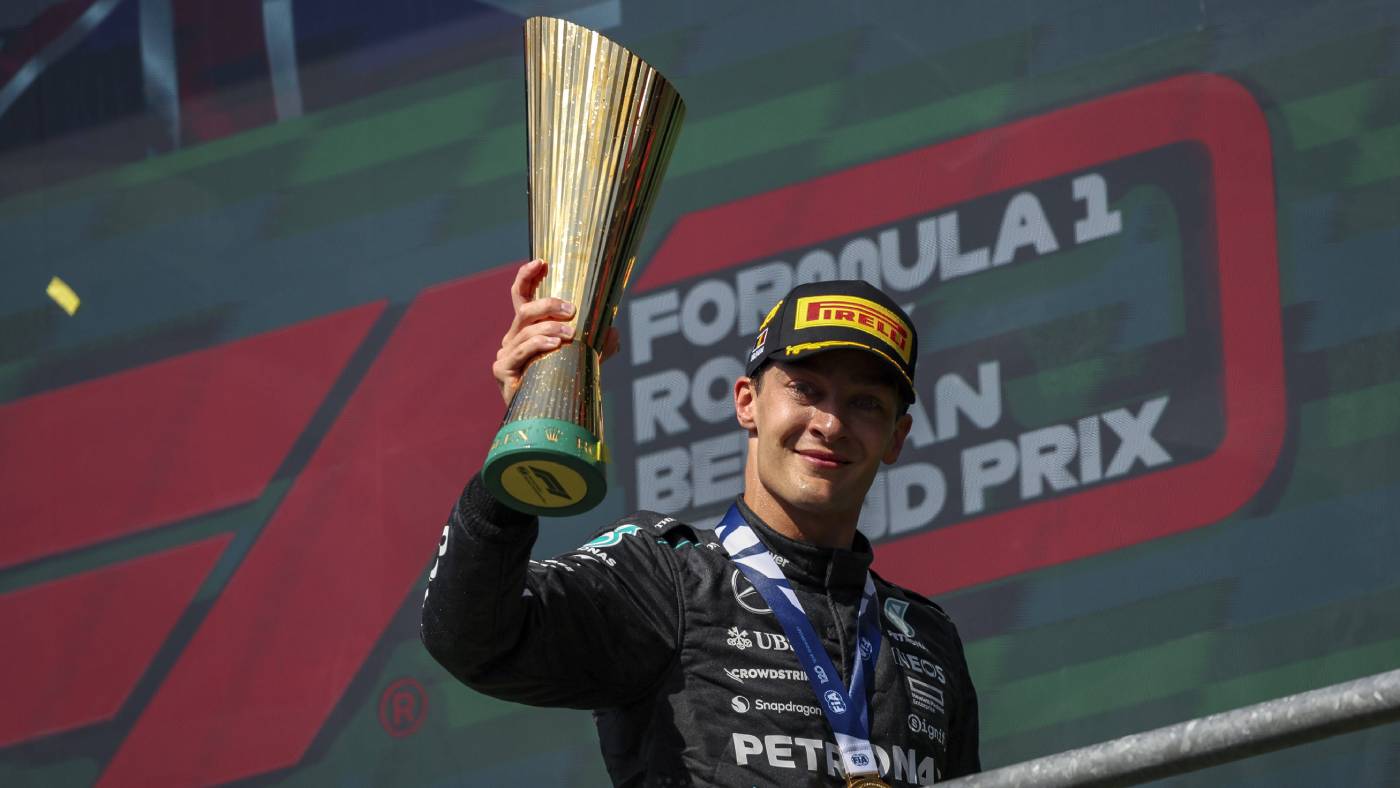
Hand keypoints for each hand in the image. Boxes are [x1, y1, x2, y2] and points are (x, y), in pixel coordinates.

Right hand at [492, 259, 621, 405]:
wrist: (550, 420)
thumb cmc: (564, 386)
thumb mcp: (584, 358)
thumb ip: (598, 343)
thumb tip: (613, 330)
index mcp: (527, 329)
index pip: (521, 295)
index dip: (528, 276)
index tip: (542, 261)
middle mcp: (512, 338)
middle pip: (524, 309)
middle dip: (548, 303)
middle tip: (573, 309)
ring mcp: (505, 354)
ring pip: (526, 329)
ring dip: (551, 327)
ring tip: (571, 333)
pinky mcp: (502, 370)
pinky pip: (522, 351)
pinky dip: (539, 344)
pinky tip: (555, 345)